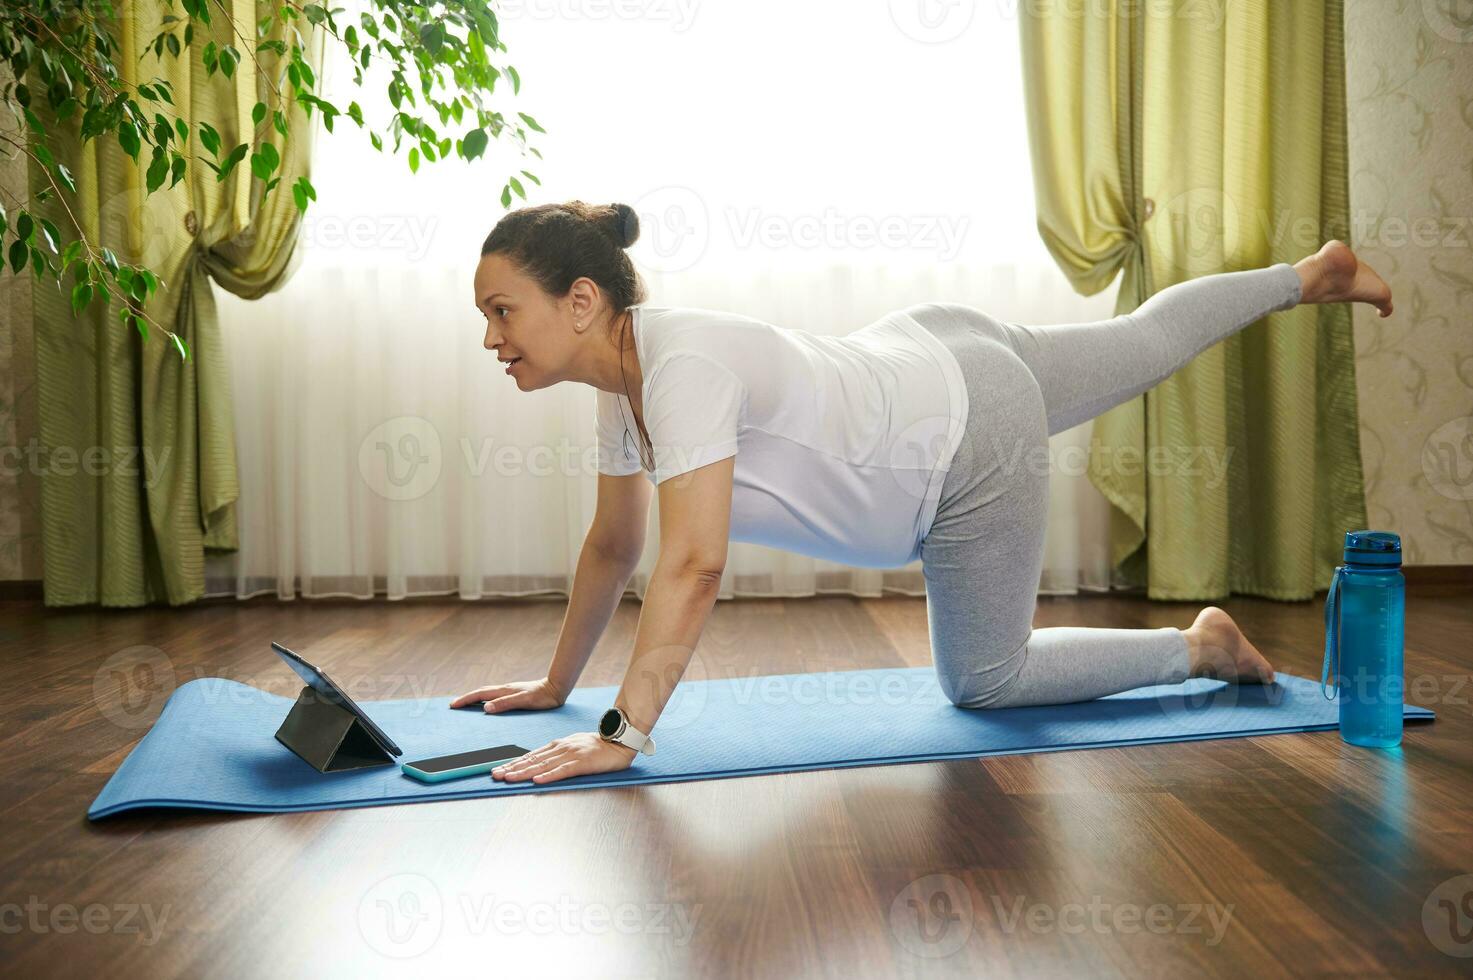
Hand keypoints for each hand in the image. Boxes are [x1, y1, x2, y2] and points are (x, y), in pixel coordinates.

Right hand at [449, 676, 565, 713]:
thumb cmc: (542, 697)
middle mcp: (505, 689)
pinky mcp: (516, 693)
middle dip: (466, 698)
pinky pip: (495, 695)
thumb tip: (485, 708)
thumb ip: (505, 704)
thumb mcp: (524, 702)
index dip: (466, 699)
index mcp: (504, 691)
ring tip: (466, 703)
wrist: (556, 688)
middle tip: (454, 704)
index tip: (453, 705)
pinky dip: (486, 698)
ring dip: (475, 697)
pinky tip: (488, 703)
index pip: (480, 695)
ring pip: (488, 693)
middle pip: (481, 692)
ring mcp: (510, 690)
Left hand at [491, 731, 636, 784]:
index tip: (498, 769)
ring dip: (524, 772)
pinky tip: (537, 780)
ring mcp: (571, 755)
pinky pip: (563, 771)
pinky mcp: (582, 763)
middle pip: (532, 759)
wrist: (620, 741)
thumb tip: (540, 764)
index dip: (514, 762)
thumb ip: (557, 754)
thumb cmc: (597, 747)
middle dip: (512, 768)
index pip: (531, 755)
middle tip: (495, 775)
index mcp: (558, 745)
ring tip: (508, 778)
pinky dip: (549, 776)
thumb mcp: (573, 746)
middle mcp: (560, 748)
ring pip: (542, 765)